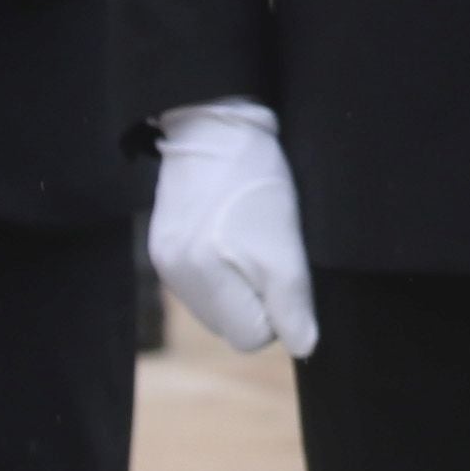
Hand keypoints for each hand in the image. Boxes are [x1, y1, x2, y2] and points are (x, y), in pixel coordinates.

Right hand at [149, 100, 319, 355]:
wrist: (216, 123)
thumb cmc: (256, 178)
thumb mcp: (285, 241)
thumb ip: (292, 301)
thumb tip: (304, 348)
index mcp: (200, 277)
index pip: (251, 337)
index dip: (278, 309)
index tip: (284, 267)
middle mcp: (174, 275)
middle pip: (232, 323)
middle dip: (258, 296)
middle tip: (268, 246)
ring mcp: (165, 260)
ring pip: (219, 303)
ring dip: (241, 281)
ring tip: (249, 233)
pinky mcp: (165, 243)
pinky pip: (204, 280)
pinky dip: (224, 264)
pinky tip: (231, 230)